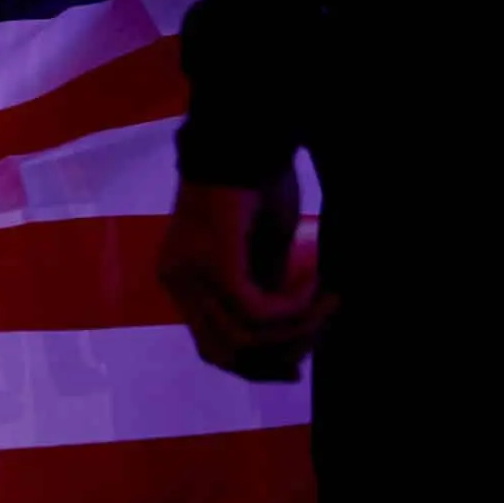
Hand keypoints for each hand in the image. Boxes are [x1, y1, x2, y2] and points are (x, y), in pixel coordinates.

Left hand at [157, 177, 334, 380]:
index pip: (210, 347)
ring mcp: (189, 273)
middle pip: (223, 351)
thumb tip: (287, 344)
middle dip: (276, 356)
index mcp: (181, 280)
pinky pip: (256, 309)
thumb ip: (265, 293)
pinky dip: (293, 306)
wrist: (247, 137)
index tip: (296, 366)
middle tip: (319, 338)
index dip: (255, 365)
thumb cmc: (257, 183)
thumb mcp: (263, 251)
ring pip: (244, 335)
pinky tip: (317, 285)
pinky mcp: (212, 263)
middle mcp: (176, 281)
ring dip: (295, 327)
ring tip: (327, 303)